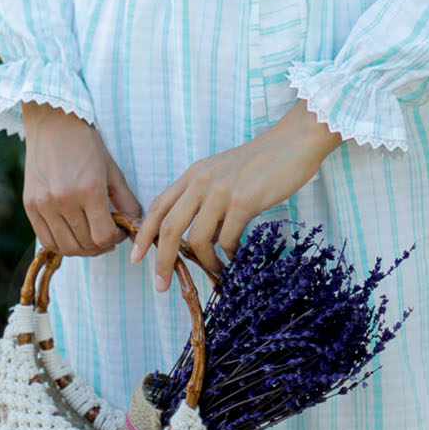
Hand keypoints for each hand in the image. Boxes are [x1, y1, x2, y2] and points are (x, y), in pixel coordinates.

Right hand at [22, 102, 140, 255]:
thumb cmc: (86, 144)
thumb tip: (137, 226)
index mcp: (89, 188)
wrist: (53, 123)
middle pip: (85, 244)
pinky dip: (61, 244)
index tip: (119, 231)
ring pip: (65, 246)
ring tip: (90, 237)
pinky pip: (46, 239)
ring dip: (82, 249)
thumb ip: (125, 201)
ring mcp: (44, 204)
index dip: (115, 238)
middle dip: (100, 245)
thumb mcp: (111, 169)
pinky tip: (72, 235)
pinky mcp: (30, 205)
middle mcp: (64, 199)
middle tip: (107, 236)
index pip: (103, 235)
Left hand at [130, 100, 341, 289]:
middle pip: (168, 227)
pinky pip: (226, 240)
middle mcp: (201, 181)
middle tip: (162, 285)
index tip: (136, 257)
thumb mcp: (223, 175)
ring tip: (216, 273)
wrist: (292, 143)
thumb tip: (198, 242)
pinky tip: (237, 257)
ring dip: (204, 264)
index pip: (158, 206)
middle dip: (161, 261)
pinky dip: (228, 255)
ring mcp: (221, 190)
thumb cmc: (261, 162)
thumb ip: (206, 202)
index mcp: (193, 174)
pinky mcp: (243, 201)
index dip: (144, 234)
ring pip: (196, 240)